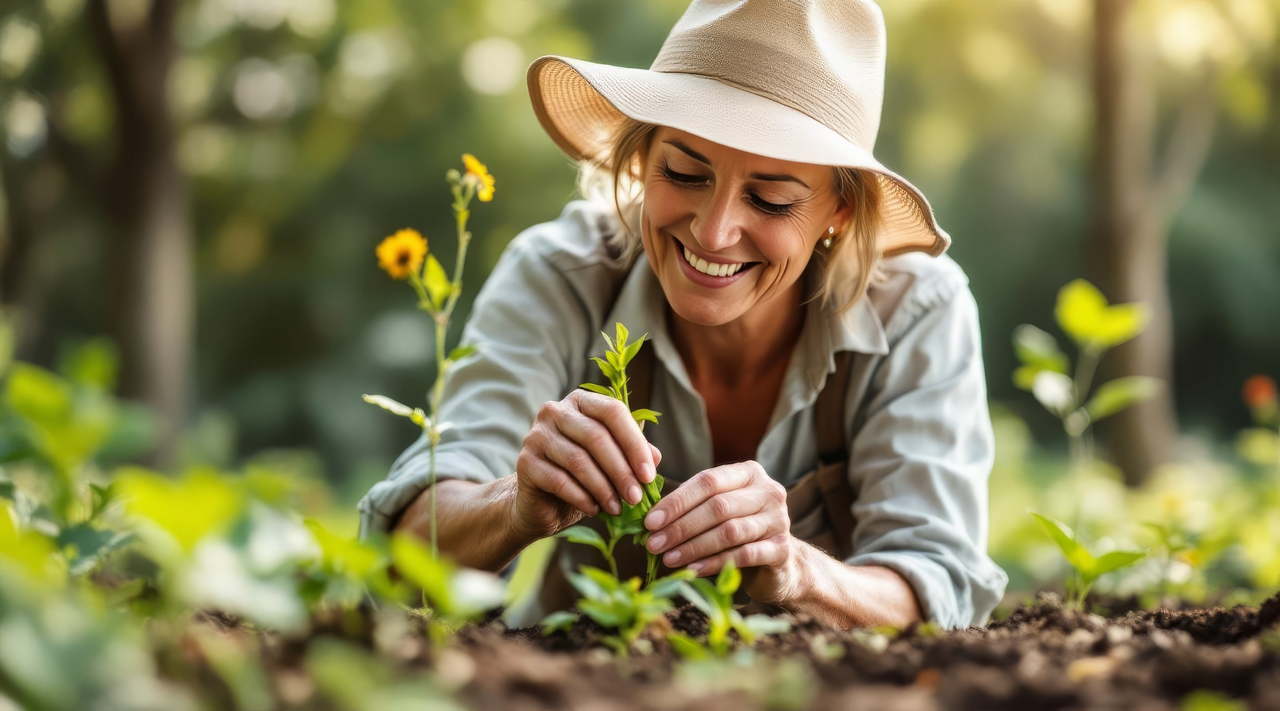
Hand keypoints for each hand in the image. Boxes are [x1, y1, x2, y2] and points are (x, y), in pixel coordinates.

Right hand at [512, 389, 660, 539]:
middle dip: (621, 471)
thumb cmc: (583, 478)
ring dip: (603, 488)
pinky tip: (594, 510)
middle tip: (636, 497)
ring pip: (578, 460)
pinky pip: (559, 480)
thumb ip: (632, 454)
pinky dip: (582, 497)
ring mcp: (536, 434)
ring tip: (617, 508)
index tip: (649, 476)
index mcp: (581, 401)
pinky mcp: (524, 461)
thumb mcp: (612, 463)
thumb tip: (656, 457)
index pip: (613, 412)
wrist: (542, 503)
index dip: (634, 444)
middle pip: (596, 436)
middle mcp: (555, 411)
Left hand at [642, 461, 799, 600]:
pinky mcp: (782, 549)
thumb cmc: (738, 531)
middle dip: (681, 527)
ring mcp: (779, 520)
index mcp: (749, 473)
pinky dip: (714, 563)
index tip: (650, 521)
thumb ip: (690, 502)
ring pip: (729, 531)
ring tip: (668, 558)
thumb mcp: (718, 509)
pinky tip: (692, 570)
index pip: (708, 481)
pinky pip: (743, 555)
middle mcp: (769, 491)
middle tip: (653, 543)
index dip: (677, 501)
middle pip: (718, 506)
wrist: (779, 563)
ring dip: (693, 546)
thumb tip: (647, 514)